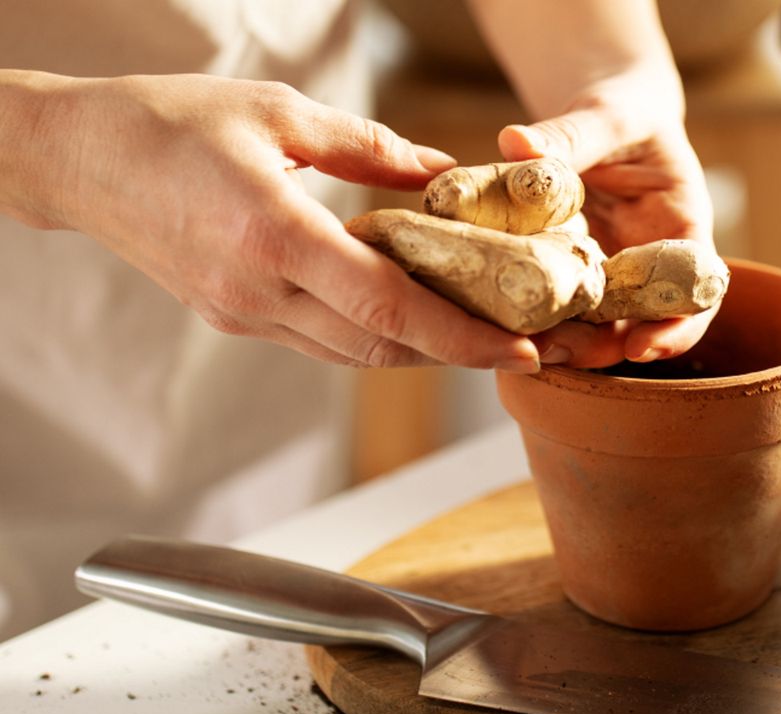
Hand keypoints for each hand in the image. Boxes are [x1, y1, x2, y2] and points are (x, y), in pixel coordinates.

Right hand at [6, 72, 540, 371]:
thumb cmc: (171, 121)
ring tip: (485, 337)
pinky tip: (416, 318)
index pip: (389, 306)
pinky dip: (377, 336)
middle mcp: (259, 292)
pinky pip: (323, 341)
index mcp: (273, 237)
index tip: (522, 349)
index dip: (462, 336)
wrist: (76, 159)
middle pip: (383, 345)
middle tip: (526, 349)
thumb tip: (442, 170)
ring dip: (424, 352)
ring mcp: (244, 314)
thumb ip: (369, 147)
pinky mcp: (235, 317)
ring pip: (355, 354)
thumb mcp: (279, 113)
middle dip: (461, 354)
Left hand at [497, 83, 717, 367]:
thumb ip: (570, 134)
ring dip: (565, 341)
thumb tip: (515, 143)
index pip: (698, 292)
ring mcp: (611, 274)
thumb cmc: (624, 112)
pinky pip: (558, 303)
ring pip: (596, 323)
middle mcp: (650, 263)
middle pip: (641, 322)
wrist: (604, 117)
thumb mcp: (607, 117)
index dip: (676, 327)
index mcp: (682, 228)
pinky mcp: (572, 274)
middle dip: (603, 347)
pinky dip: (535, 315)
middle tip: (559, 353)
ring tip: (524, 345)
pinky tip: (500, 320)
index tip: (640, 348)